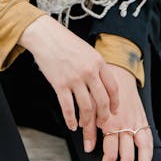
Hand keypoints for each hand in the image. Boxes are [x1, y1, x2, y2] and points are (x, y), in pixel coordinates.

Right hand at [18, 15, 118, 133]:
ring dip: (87, 121)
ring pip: (86, 108)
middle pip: (102, 101)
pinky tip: (71, 124)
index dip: (115, 102)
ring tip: (85, 125)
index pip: (113, 87)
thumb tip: (101, 85)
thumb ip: (95, 66)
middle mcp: (89, 71)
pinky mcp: (60, 84)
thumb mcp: (87, 50)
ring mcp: (74, 78)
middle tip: (101, 123)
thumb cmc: (65, 41)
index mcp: (98, 61)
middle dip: (103, 116)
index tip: (114, 110)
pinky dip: (70, 120)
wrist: (45, 35)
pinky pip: (68, 108)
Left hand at [95, 64, 152, 160]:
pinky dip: (149, 152)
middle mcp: (124, 125)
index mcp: (110, 122)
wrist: (119, 70)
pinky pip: (149, 139)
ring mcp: (135, 123)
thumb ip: (89, 126)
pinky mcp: (143, 119)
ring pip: (141, 150)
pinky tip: (146, 160)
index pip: (110, 152)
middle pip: (126, 155)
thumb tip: (86, 145)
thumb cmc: (102, 87)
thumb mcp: (92, 105)